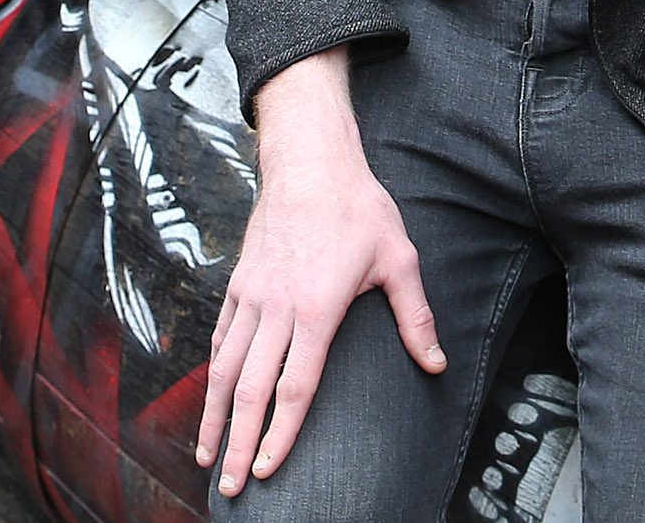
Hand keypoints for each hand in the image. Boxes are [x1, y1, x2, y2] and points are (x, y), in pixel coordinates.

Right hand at [198, 53, 442, 494]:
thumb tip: (436, 362)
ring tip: (208, 456)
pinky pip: (221, 337)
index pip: (294, 386)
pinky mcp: (238, 283)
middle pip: (248, 388)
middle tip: (231, 486)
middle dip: (237, 442)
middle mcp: (276, 308)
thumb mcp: (399, 258)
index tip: (269, 468)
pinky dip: (212, 373)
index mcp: (316, 308)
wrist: (310, 160)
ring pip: (224, 367)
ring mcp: (251, 296)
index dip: (280, 433)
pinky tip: (210, 398)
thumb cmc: (358, 207)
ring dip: (213, 416)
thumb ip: (415, 316)